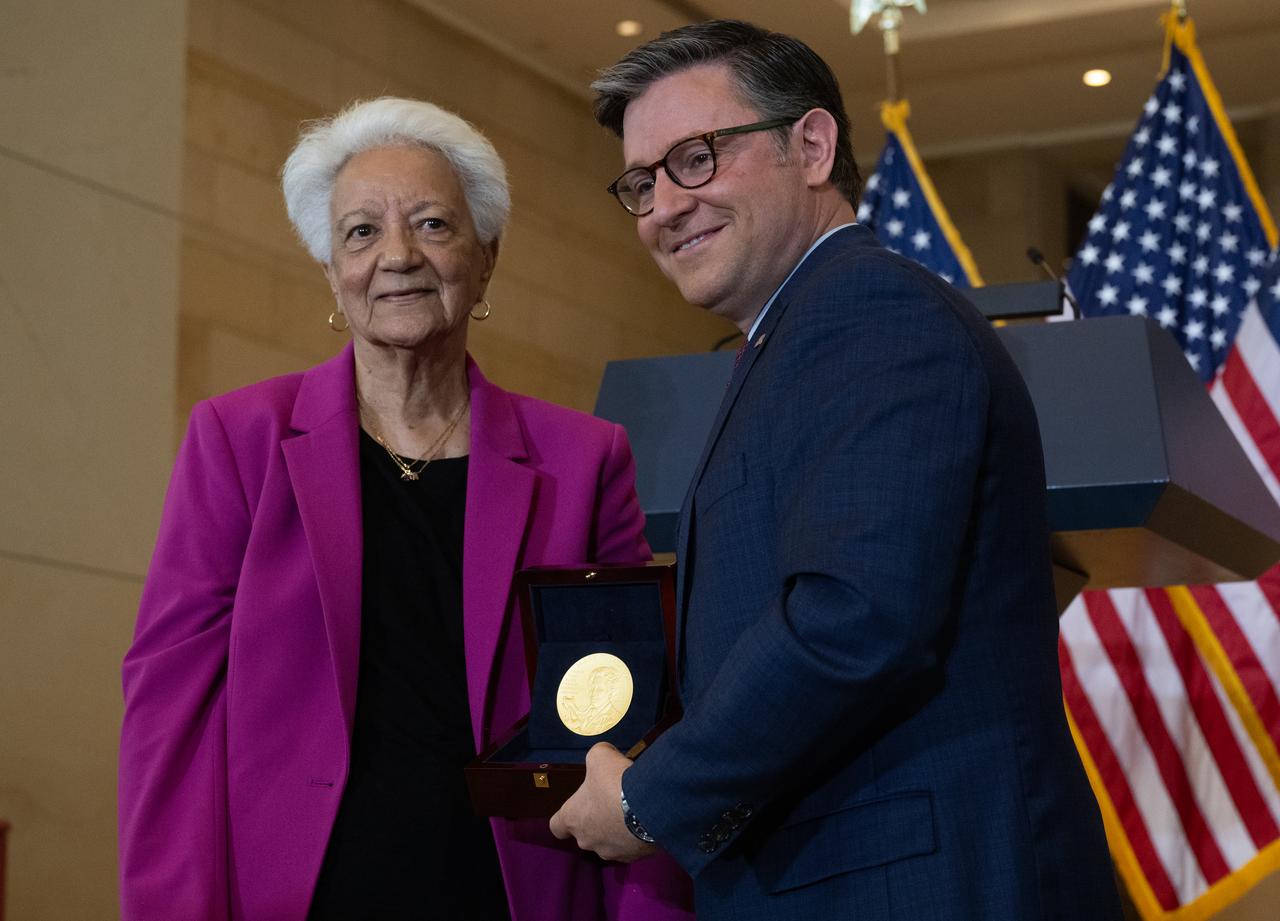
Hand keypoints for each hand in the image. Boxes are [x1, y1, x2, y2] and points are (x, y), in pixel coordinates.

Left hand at [549, 742, 657, 862]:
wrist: (650, 806)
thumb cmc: (616, 782)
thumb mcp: (600, 756)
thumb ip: (596, 758)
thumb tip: (603, 758)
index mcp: (573, 818)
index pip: (557, 826)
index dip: (566, 816)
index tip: (577, 807)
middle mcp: (587, 840)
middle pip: (586, 833)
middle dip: (598, 819)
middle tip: (612, 800)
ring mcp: (611, 851)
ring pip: (609, 841)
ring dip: (617, 829)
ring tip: (633, 810)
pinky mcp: (634, 856)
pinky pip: (631, 846)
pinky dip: (636, 835)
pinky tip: (647, 819)